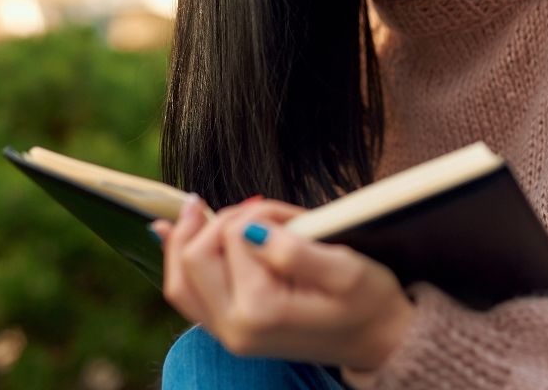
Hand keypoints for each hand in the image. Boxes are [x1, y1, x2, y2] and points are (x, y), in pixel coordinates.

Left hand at [151, 197, 415, 375]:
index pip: (232, 237)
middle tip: (259, 210)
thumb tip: (251, 229)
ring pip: (180, 277)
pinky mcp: (229, 328)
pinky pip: (185, 293)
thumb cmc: (368, 299)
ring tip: (204, 209)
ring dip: (192, 236)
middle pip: (194, 257)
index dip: (259, 213)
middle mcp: (235, 329)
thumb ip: (295, 250)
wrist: (379, 338)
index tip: (290, 214)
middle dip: (222, 221)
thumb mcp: (346, 269)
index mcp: (261, 312)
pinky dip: (177, 257)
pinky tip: (168, 230)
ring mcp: (228, 333)